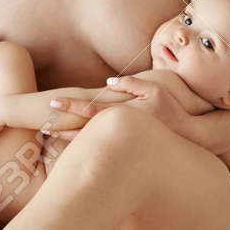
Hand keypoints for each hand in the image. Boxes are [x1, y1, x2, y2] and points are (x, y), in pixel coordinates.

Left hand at [46, 75, 190, 141]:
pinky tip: (70, 143)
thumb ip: (131, 84)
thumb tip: (107, 83)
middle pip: (83, 127)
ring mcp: (120, 140)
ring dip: (68, 137)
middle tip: (42, 124)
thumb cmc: (170, 110)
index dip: (70, 106)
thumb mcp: (155, 89)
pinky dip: (83, 145)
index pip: (90, 107)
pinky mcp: (123, 147)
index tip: (53, 103)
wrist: (187, 136)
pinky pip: (98, 147)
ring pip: (88, 140)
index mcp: (122, 112)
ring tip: (50, 132)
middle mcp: (118, 128)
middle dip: (62, 125)